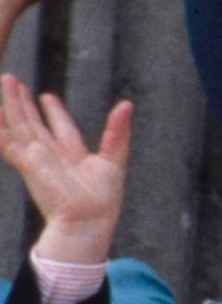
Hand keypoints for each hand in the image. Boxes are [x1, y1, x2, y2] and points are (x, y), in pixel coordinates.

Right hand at [0, 72, 132, 263]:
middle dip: (23, 103)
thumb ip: (117, 132)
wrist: (88, 223)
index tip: (45, 96)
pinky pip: (9, 143)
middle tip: (11, 80)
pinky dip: (0, 129)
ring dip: (11, 104)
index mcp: (73, 156)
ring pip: (20, 126)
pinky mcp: (28, 164)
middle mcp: (52, 157)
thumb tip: (126, 104)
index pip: (61, 128)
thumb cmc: (103, 201)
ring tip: (6, 80)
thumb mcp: (114, 160)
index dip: (54, 112)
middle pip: (34, 123)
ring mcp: (37, 160)